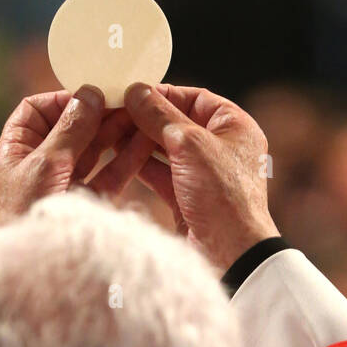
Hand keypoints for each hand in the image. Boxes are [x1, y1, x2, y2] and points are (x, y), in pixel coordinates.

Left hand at [0, 87, 157, 221]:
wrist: (34, 271)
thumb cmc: (25, 217)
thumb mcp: (45, 165)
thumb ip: (70, 129)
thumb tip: (89, 95)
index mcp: (15, 151)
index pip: (36, 111)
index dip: (62, 99)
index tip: (90, 94)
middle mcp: (38, 166)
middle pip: (71, 129)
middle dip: (99, 115)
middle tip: (127, 100)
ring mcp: (63, 186)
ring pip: (92, 152)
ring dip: (116, 134)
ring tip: (141, 117)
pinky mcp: (85, 204)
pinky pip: (107, 176)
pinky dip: (125, 160)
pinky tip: (144, 143)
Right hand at [124, 83, 279, 273]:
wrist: (229, 255)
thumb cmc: (222, 196)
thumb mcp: (190, 145)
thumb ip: (160, 116)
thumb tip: (136, 91)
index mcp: (235, 127)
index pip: (195, 98)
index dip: (163, 94)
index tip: (133, 93)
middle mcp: (222, 149)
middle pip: (177, 125)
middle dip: (146, 120)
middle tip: (114, 112)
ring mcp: (204, 177)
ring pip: (166, 151)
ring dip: (139, 142)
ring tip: (111, 132)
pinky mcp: (188, 200)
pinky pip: (161, 176)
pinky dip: (141, 167)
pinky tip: (118, 157)